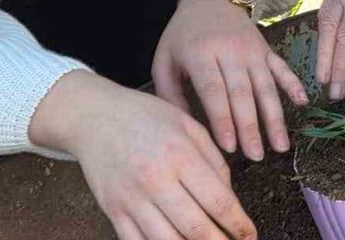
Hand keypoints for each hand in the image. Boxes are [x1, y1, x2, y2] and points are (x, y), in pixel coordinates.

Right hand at [31, 71, 255, 239]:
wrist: (94, 117)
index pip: (218, 201)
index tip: (249, 234)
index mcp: (179, 155)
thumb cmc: (146, 117)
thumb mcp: (188, 125)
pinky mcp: (113, 210)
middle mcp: (155, 179)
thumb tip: (230, 197)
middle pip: (196, 228)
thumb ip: (214, 161)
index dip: (238, 224)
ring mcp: (131, 198)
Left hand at [153, 0, 307, 161]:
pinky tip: (302, 103)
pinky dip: (293, 85)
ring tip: (280, 146)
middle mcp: (229, 51)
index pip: (214, 91)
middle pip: (242, 93)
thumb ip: (170, 95)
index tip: (229, 147)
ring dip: (275, 117)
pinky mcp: (266, 49)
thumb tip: (184, 130)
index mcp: (200, 53)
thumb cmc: (182, 35)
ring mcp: (252, 50)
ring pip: (266, 86)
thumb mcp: (164, 60)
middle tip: (255, 156)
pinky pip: (282, 68)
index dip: (223, 119)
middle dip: (250, 127)